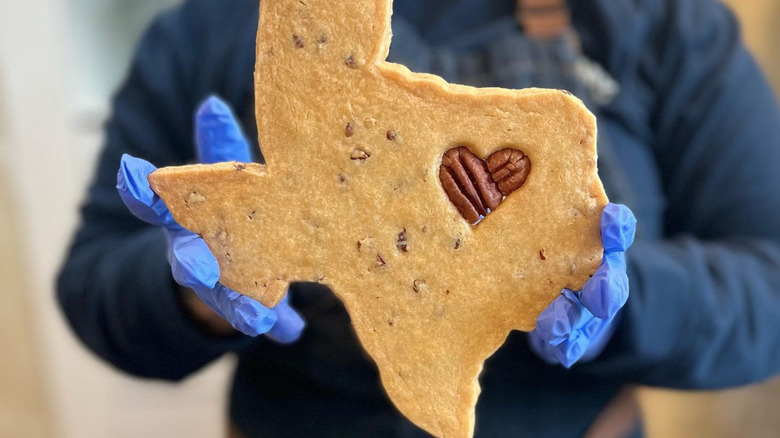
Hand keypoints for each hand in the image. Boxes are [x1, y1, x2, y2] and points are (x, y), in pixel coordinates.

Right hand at [116, 96, 304, 341]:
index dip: (140, 189)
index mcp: (183, 219)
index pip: (155, 203)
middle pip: (187, 262)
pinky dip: (278, 325)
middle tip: (202, 268)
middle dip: (193, 265)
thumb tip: (213, 104)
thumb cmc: (225, 209)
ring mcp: (220, 287)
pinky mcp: (250, 306)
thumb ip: (219, 146)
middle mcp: (194, 256)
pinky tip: (292, 332)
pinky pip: (264, 318)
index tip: (131, 171)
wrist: (230, 266)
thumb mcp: (224, 175)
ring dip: (239, 308)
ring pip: (225, 299)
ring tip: (257, 318)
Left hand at [528, 203, 635, 366]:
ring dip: (574, 321)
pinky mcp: (574, 332)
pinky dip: (566, 346)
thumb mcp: (554, 218)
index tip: (610, 218)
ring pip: (588, 316)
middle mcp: (601, 273)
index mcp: (600, 241)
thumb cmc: (553, 240)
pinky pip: (572, 341)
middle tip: (598, 294)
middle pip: (610, 282)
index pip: (616, 230)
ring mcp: (590, 306)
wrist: (562, 287)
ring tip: (556, 326)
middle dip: (605, 288)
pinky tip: (556, 351)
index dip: (616, 226)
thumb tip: (530, 148)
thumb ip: (553, 198)